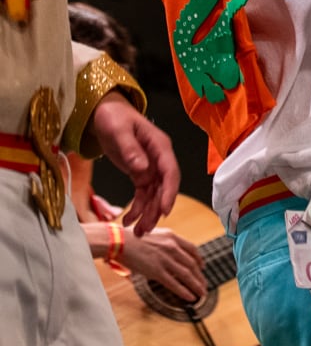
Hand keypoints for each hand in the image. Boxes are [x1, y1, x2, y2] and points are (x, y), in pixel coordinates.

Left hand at [87, 93, 179, 234]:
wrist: (105, 112)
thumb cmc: (113, 117)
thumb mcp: (118, 131)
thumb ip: (130, 149)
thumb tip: (142, 169)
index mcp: (160, 146)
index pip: (170, 172)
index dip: (169, 192)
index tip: (164, 211)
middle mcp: (159, 158)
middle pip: (163, 188)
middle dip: (156, 210)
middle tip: (145, 230)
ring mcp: (150, 166)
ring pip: (153, 194)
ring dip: (147, 213)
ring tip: (137, 232)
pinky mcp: (140, 172)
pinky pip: (142, 194)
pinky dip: (136, 207)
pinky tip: (128, 220)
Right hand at [119, 226, 207, 301]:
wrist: (119, 241)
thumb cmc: (132, 238)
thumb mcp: (154, 234)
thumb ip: (165, 242)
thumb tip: (170, 251)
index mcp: (172, 237)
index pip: (192, 249)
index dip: (199, 259)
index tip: (202, 266)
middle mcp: (172, 247)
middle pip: (192, 264)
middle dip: (200, 276)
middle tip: (204, 284)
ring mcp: (165, 260)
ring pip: (186, 275)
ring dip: (196, 285)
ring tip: (202, 293)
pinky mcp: (156, 271)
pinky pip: (174, 283)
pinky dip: (184, 291)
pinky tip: (190, 296)